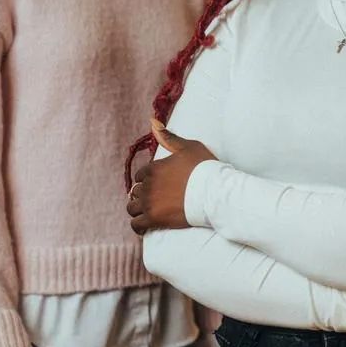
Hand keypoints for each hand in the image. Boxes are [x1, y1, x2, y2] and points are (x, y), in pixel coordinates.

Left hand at [127, 119, 215, 234]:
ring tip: (150, 211)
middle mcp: (147, 185)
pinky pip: (136, 224)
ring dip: (139, 209)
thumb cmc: (204, 168)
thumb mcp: (188, 147)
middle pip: (135, 191)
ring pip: (132, 207)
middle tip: (157, 199)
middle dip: (143, 194)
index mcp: (154, 168)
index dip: (149, 179)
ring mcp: (149, 202)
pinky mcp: (154, 218)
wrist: (213, 192)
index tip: (159, 184)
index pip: (141, 175)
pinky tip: (145, 225)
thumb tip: (152, 121)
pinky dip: (139, 225)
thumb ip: (168, 137)